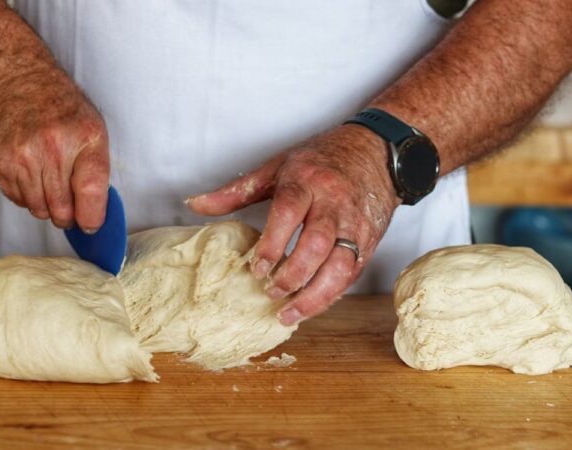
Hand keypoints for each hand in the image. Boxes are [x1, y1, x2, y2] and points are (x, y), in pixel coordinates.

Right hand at [0, 68, 109, 232]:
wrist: (16, 82)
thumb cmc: (61, 109)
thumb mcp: (94, 132)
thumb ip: (98, 175)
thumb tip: (93, 218)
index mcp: (82, 139)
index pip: (90, 196)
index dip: (92, 218)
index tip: (91, 224)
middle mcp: (49, 149)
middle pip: (61, 211)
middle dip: (69, 215)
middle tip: (71, 202)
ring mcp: (19, 157)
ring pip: (38, 210)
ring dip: (47, 205)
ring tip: (50, 180)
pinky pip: (17, 200)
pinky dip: (27, 195)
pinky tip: (31, 172)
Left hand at [188, 125, 400, 324]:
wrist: (377, 152)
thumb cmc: (322, 159)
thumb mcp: (277, 166)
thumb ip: (235, 191)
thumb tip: (195, 204)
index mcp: (307, 180)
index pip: (289, 211)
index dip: (272, 243)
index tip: (256, 268)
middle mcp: (334, 203)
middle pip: (317, 244)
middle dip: (293, 275)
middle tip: (270, 292)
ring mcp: (354, 224)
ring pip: (340, 266)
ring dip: (315, 295)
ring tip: (290, 312)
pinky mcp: (369, 240)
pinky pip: (353, 272)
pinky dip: (333, 293)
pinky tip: (312, 304)